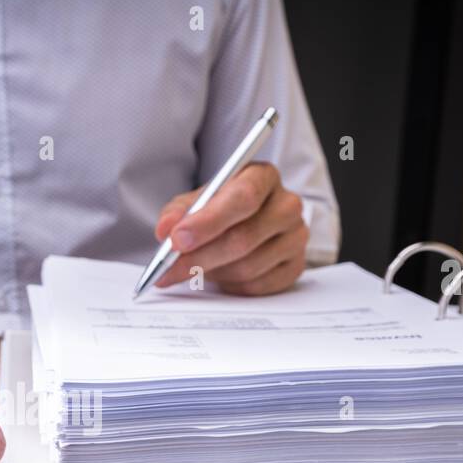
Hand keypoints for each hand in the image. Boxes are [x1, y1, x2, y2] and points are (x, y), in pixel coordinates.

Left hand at [153, 162, 308, 294]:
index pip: (242, 198)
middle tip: (169, 270)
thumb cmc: (221, 210)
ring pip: (248, 267)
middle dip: (199, 257)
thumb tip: (166, 230)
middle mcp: (286, 205)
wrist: (244, 224)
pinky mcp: (296, 266)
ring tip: (197, 268)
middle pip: (243, 238)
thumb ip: (178, 212)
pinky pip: (257, 286)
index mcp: (263, 177)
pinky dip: (230, 285)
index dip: (207, 222)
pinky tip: (220, 275)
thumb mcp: (196, 202)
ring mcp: (296, 237)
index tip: (177, 240)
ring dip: (213, 272)